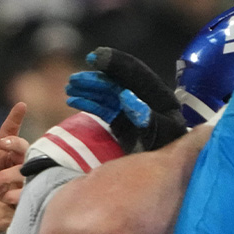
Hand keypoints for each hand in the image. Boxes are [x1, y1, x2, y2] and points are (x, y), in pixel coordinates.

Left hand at [0, 103, 28, 233]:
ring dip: (9, 175)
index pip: (8, 136)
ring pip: (28, 169)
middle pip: (24, 149)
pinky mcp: (22, 202)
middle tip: (5, 145)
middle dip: (17, 144)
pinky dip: (15, 193)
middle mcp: (10, 168)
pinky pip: (28, 193)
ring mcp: (18, 185)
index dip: (15, 121)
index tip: (21, 106)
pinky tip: (3, 198)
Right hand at [66, 47, 185, 152]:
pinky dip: (88, 102)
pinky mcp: (122, 121)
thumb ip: (147, 117)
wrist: (158, 176)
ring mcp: (133, 111)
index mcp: (163, 100)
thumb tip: (127, 95)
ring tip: (69, 88)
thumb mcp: (158, 136)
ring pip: (108, 93)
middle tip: (74, 79)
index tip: (95, 57)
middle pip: (118, 83)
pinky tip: (73, 100)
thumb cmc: (164, 156)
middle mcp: (148, 101)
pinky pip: (103, 107)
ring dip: (88, 89)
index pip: (137, 74)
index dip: (116, 64)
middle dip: (95, 78)